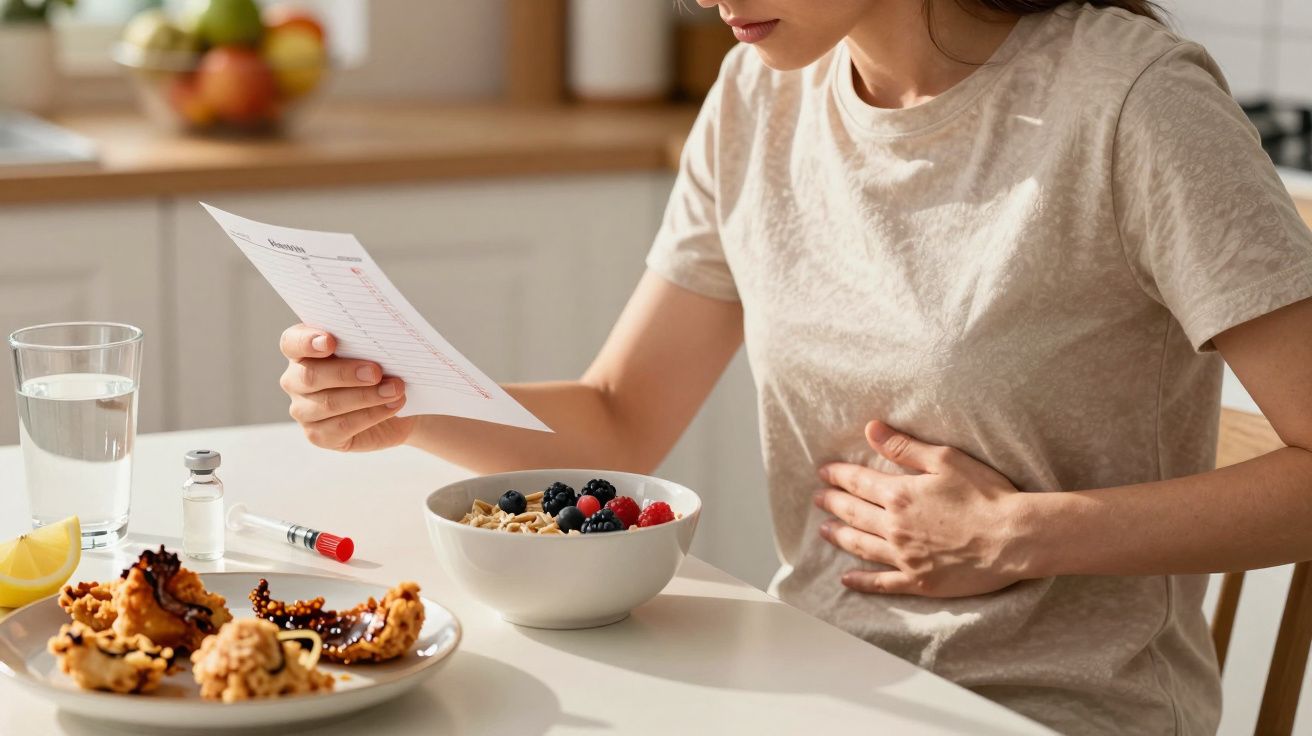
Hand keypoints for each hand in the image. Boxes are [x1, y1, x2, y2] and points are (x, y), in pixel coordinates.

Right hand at [278, 324, 416, 451]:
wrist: (393, 402)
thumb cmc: (377, 368)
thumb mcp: (371, 352)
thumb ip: (364, 344)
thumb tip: (379, 342)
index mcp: (302, 351)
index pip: (291, 342)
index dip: (307, 341)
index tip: (330, 341)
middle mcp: (295, 380)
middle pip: (310, 376)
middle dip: (345, 373)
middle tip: (376, 371)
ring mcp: (303, 410)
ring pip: (329, 404)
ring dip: (366, 396)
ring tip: (395, 389)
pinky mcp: (318, 435)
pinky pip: (342, 426)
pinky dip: (372, 415)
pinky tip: (392, 405)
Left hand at [814, 421, 1029, 597]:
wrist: (1013, 539)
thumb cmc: (986, 495)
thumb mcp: (945, 460)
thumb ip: (904, 446)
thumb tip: (870, 429)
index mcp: (899, 495)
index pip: (858, 482)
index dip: (838, 476)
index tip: (823, 473)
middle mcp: (894, 527)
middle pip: (854, 513)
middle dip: (833, 503)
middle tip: (817, 499)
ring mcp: (904, 557)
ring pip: (861, 546)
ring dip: (840, 536)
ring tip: (824, 530)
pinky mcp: (918, 581)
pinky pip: (881, 583)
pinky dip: (861, 582)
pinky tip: (847, 579)